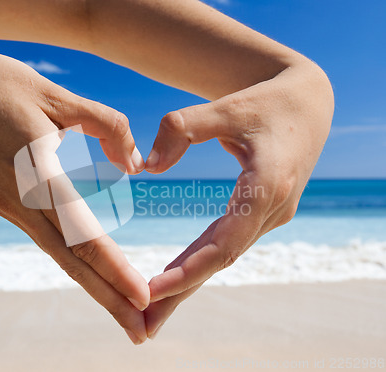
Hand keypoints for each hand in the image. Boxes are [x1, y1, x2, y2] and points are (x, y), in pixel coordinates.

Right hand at [0, 46, 149, 343]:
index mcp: (36, 173)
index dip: (114, 268)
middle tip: (140, 332)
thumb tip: (135, 163)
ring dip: (92, 286)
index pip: (83, 232)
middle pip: (72, 260)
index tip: (142, 297)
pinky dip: (73, 261)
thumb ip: (104, 124)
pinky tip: (90, 270)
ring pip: (59, 254)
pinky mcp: (5, 203)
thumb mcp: (54, 93)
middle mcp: (22, 202)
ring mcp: (10, 206)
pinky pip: (46, 237)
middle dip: (108, 298)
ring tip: (121, 309)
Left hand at [144, 60, 333, 337]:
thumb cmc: (265, 100)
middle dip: (181, 294)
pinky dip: (199, 263)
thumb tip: (146, 167)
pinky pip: (226, 244)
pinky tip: (175, 277)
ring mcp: (270, 214)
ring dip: (188, 284)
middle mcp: (273, 209)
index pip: (227, 241)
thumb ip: (182, 129)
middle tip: (142, 328)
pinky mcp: (262, 213)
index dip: (190, 268)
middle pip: (221, 262)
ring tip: (151, 313)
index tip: (152, 290)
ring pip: (223, 257)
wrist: (307, 102)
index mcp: (268, 186)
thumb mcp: (225, 107)